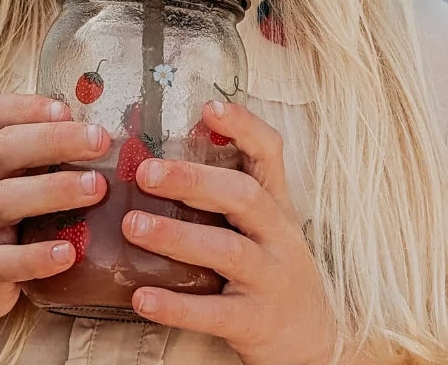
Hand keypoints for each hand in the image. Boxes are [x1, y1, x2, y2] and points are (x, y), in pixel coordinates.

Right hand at [0, 94, 109, 333]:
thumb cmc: (0, 213)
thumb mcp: (13, 176)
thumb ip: (47, 153)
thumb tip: (110, 132)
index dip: (26, 107)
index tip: (65, 109)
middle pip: (4, 149)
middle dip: (54, 140)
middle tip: (99, 141)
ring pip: (5, 200)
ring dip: (54, 190)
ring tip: (96, 188)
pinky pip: (3, 261)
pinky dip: (35, 257)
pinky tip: (68, 253)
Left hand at [122, 101, 338, 364]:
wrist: (313, 339)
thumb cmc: (270, 266)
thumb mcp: (261, 223)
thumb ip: (223, 190)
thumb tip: (155, 154)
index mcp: (276, 202)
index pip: (269, 152)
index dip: (243, 126)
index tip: (209, 107)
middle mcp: (278, 234)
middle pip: (243, 195)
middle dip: (194, 180)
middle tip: (146, 172)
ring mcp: (271, 278)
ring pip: (227, 249)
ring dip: (177, 236)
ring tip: (134, 226)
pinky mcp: (257, 321)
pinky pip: (215, 312)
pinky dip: (177, 305)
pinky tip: (142, 297)